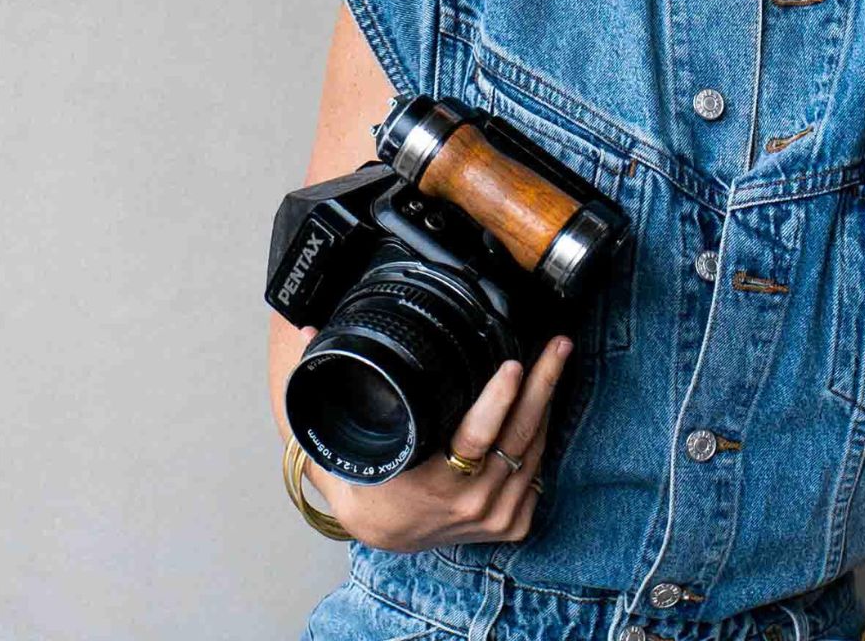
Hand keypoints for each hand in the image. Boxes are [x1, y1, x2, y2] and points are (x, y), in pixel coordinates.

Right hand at [291, 327, 572, 552]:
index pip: (474, 439)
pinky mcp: (513, 523)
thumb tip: (307, 331)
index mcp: (431, 484)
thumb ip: (322, 391)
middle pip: (518, 436)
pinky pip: (537, 471)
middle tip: (557, 344)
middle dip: (542, 383)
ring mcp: (495, 516)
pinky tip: (544, 401)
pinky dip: (541, 435)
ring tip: (555, 357)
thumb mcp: (338, 446)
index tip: (511, 364)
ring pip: (533, 449)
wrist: (386, 534)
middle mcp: (469, 504)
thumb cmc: (366, 483)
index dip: (496, 400)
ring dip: (547, 401)